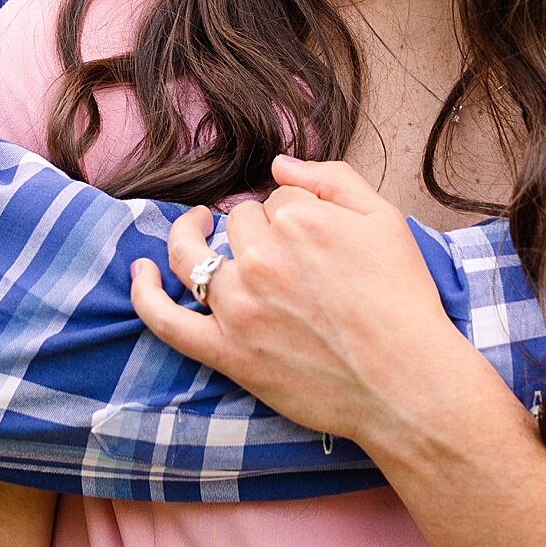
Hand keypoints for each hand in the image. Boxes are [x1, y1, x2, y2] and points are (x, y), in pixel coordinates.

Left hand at [129, 156, 474, 446]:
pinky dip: (145, 295)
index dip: (294, 212)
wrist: (406, 382)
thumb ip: (331, 178)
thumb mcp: (384, 218)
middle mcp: (262, 257)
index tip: (312, 236)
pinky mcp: (228, 352)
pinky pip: (166, 320)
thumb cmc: (402, 300)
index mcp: (299, 219)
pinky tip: (139, 274)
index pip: (276, 198)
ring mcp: (239, 306)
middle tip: (284, 254)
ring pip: (197, 256)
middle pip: (238, 224)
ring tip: (195, 229)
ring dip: (190, 237)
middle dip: (255, 230)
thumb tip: (279, 164)